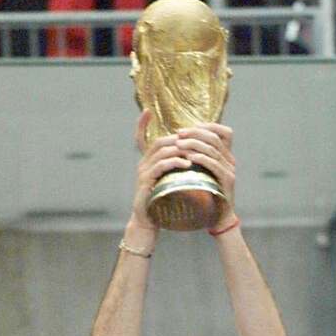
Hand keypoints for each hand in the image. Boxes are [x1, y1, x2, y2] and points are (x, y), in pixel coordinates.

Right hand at [129, 110, 191, 233]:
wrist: (148, 223)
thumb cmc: (161, 203)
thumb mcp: (167, 183)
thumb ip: (174, 170)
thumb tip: (190, 159)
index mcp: (147, 162)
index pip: (140, 138)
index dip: (141, 124)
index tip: (146, 111)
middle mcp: (143, 164)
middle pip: (160, 142)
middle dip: (178, 139)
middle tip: (195, 140)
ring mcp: (143, 173)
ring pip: (161, 151)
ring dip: (180, 149)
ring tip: (194, 152)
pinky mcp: (146, 183)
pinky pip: (161, 167)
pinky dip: (175, 163)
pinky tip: (187, 164)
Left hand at [173, 122, 236, 227]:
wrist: (217, 218)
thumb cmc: (205, 196)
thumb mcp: (201, 173)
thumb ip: (197, 159)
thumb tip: (181, 143)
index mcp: (226, 156)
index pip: (223, 131)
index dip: (206, 126)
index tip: (187, 129)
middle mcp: (230, 160)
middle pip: (214, 137)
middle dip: (195, 133)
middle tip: (179, 134)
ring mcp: (230, 170)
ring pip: (213, 149)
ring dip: (194, 144)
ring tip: (179, 144)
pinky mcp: (228, 180)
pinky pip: (214, 164)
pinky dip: (201, 158)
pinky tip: (189, 157)